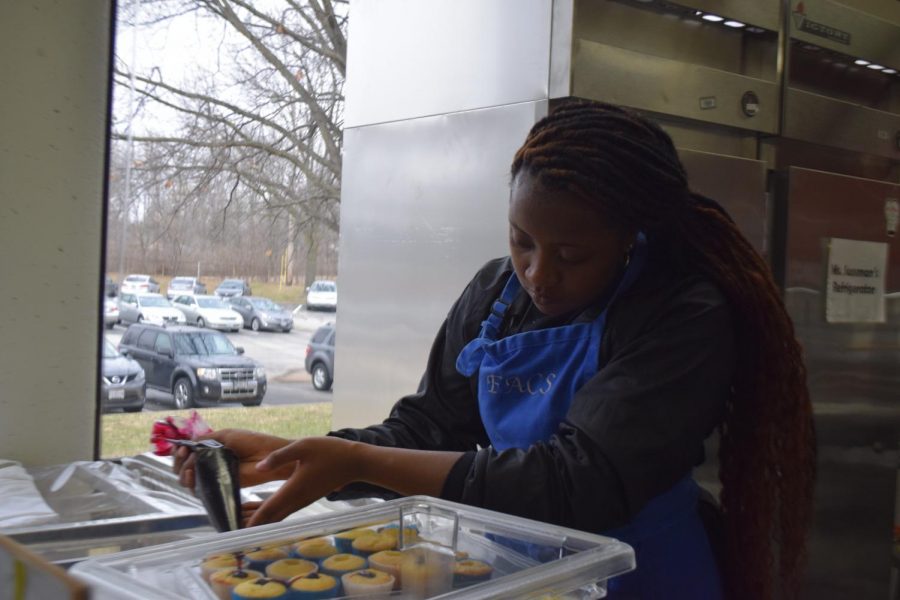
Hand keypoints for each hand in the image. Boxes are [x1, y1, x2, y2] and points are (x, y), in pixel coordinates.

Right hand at [173, 428, 292, 489]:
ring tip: (190, 467)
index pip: (187, 451)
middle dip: (179, 461)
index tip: (181, 448)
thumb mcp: (226, 435)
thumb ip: (206, 440)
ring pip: (187, 477)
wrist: (268, 456)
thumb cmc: (251, 442)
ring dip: (183, 472)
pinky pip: (198, 488)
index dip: (179, 451)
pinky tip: (192, 476)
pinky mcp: (218, 485)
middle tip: (184, 456)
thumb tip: (186, 445)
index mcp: (211, 447)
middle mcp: (209, 461)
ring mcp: (212, 473)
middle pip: (183, 465)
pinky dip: (191, 483)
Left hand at [245, 436, 362, 526]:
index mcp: (293, 489)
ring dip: (261, 520)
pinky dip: (271, 514)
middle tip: (233, 529)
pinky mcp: (306, 498)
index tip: (236, 531)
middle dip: (252, 525)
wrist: (355, 463)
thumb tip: (259, 468)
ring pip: (278, 516)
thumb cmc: (330, 452)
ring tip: (241, 521)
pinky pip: (285, 510)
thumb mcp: (303, 447)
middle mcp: (296, 500)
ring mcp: (302, 501)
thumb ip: (279, 456)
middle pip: (271, 518)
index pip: (268, 510)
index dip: (251, 521)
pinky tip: (263, 511)